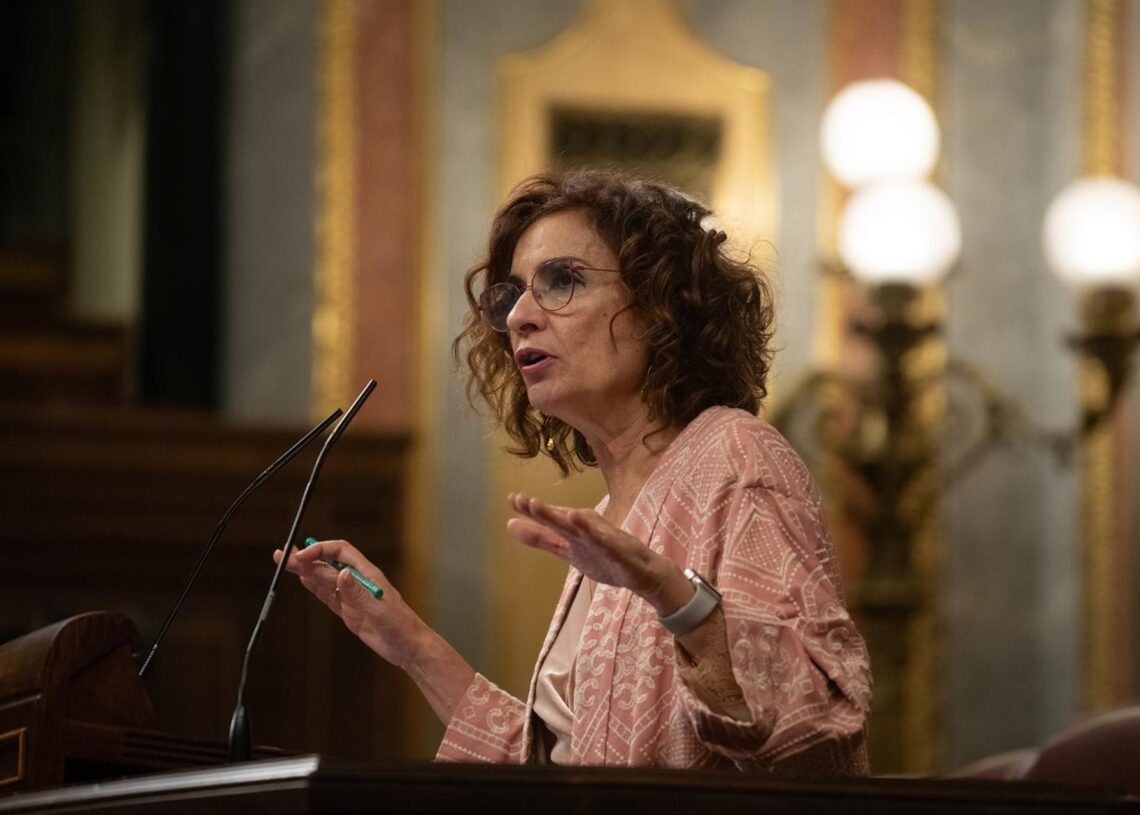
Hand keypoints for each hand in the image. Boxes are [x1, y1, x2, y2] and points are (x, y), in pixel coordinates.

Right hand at [274, 539, 422, 670]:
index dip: (321, 550)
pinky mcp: (349, 612)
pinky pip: (328, 597)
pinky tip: (304, 580)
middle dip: (306, 558)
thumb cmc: (401, 626)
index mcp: (368, 575)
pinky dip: (315, 588)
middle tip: (283, 555)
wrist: (408, 648)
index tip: (302, 556)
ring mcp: (352, 597)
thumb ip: (358, 593)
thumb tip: (342, 574)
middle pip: (328, 565)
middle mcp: (358, 582)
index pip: (341, 553)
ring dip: (306, 571)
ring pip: (324, 580)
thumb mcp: (379, 610)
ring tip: (286, 563)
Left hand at [506, 493, 689, 614]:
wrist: (643, 572)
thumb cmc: (605, 556)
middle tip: (521, 500)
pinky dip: (593, 531)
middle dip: (542, 512)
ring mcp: (602, 539)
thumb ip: (541, 538)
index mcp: (573, 531)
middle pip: (561, 521)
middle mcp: (585, 530)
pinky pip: (605, 541)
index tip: (511, 498)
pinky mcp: (618, 549)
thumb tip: (510, 525)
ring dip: (563, 517)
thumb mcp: (567, 550)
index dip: (530, 511)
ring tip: (544, 507)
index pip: (549, 521)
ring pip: (580, 527)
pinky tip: (580, 521)